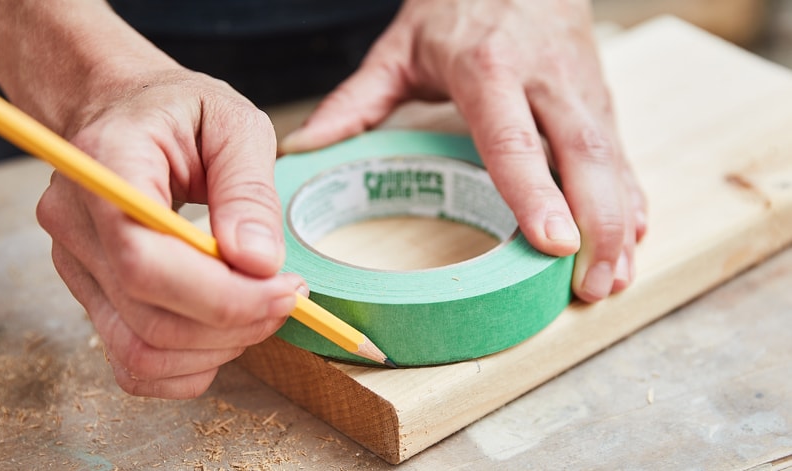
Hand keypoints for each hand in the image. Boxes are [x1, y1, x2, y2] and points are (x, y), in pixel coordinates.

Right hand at [37, 68, 302, 398]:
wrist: (124, 111)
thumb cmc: (179, 110)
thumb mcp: (234, 123)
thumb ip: (248, 190)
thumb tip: (259, 263)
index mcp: (106, 165)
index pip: (144, 261)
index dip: (221, 294)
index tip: (285, 289)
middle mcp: (76, 222)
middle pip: (146, 316)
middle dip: (235, 323)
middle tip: (288, 296)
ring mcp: (75, 265)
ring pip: (139, 351)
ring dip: (217, 348)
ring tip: (261, 307)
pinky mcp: (90, 294)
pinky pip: (132, 362)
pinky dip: (188, 365)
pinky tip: (224, 329)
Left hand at [281, 0, 646, 301]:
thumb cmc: (455, 5)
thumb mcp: (400, 47)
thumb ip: (356, 101)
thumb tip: (303, 148)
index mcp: (487, 69)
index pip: (512, 140)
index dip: (535, 193)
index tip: (552, 244)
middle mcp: (544, 79)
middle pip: (582, 155)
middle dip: (594, 224)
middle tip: (591, 285)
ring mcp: (579, 87)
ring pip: (612, 158)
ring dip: (618, 221)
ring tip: (612, 280)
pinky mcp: (599, 95)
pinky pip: (622, 151)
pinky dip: (630, 197)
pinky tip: (631, 237)